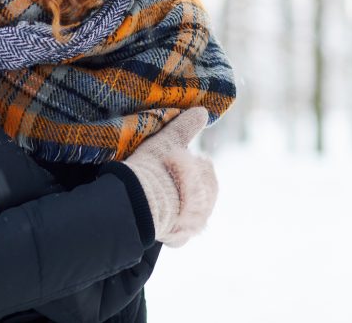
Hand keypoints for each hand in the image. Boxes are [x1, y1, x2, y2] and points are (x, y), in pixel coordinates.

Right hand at [121, 107, 217, 247]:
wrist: (142, 202)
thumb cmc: (156, 168)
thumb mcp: (169, 141)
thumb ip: (186, 127)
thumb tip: (203, 111)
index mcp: (209, 180)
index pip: (202, 168)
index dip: (185, 164)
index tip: (169, 163)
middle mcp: (207, 205)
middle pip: (197, 192)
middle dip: (183, 187)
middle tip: (162, 180)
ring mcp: (194, 225)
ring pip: (188, 214)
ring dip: (176, 207)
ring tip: (156, 198)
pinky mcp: (180, 239)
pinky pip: (177, 234)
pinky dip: (169, 228)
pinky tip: (158, 219)